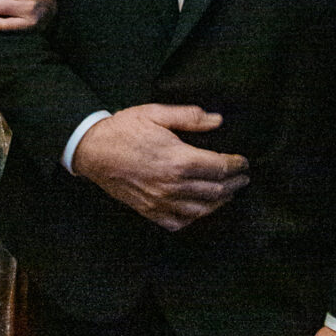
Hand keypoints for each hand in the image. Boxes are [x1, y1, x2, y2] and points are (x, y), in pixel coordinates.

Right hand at [71, 105, 247, 230]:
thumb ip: (189, 117)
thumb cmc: (123, 129)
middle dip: (234, 184)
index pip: (220, 167)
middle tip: (242, 178)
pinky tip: (200, 209)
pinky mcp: (149, 211)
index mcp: (178, 160)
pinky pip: (179, 222)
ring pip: (202, 210)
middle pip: (216, 190)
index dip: (236, 165)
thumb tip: (218, 120)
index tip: (243, 162)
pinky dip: (194, 218)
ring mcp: (161, 201)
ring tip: (228, 193)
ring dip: (220, 202)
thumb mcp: (156, 113)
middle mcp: (172, 185)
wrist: (92, 150)